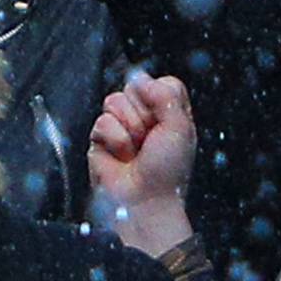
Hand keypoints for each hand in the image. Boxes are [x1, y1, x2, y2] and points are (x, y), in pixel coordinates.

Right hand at [87, 70, 199, 258]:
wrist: (145, 202)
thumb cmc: (167, 171)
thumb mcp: (180, 128)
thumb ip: (166, 94)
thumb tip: (140, 79)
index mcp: (169, 112)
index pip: (162, 82)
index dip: (161, 97)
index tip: (166, 121)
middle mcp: (145, 116)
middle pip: (135, 87)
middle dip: (144, 115)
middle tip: (149, 140)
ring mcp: (121, 124)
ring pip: (115, 101)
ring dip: (128, 129)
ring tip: (135, 150)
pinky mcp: (100, 137)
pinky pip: (102, 121)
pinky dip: (114, 140)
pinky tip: (120, 157)